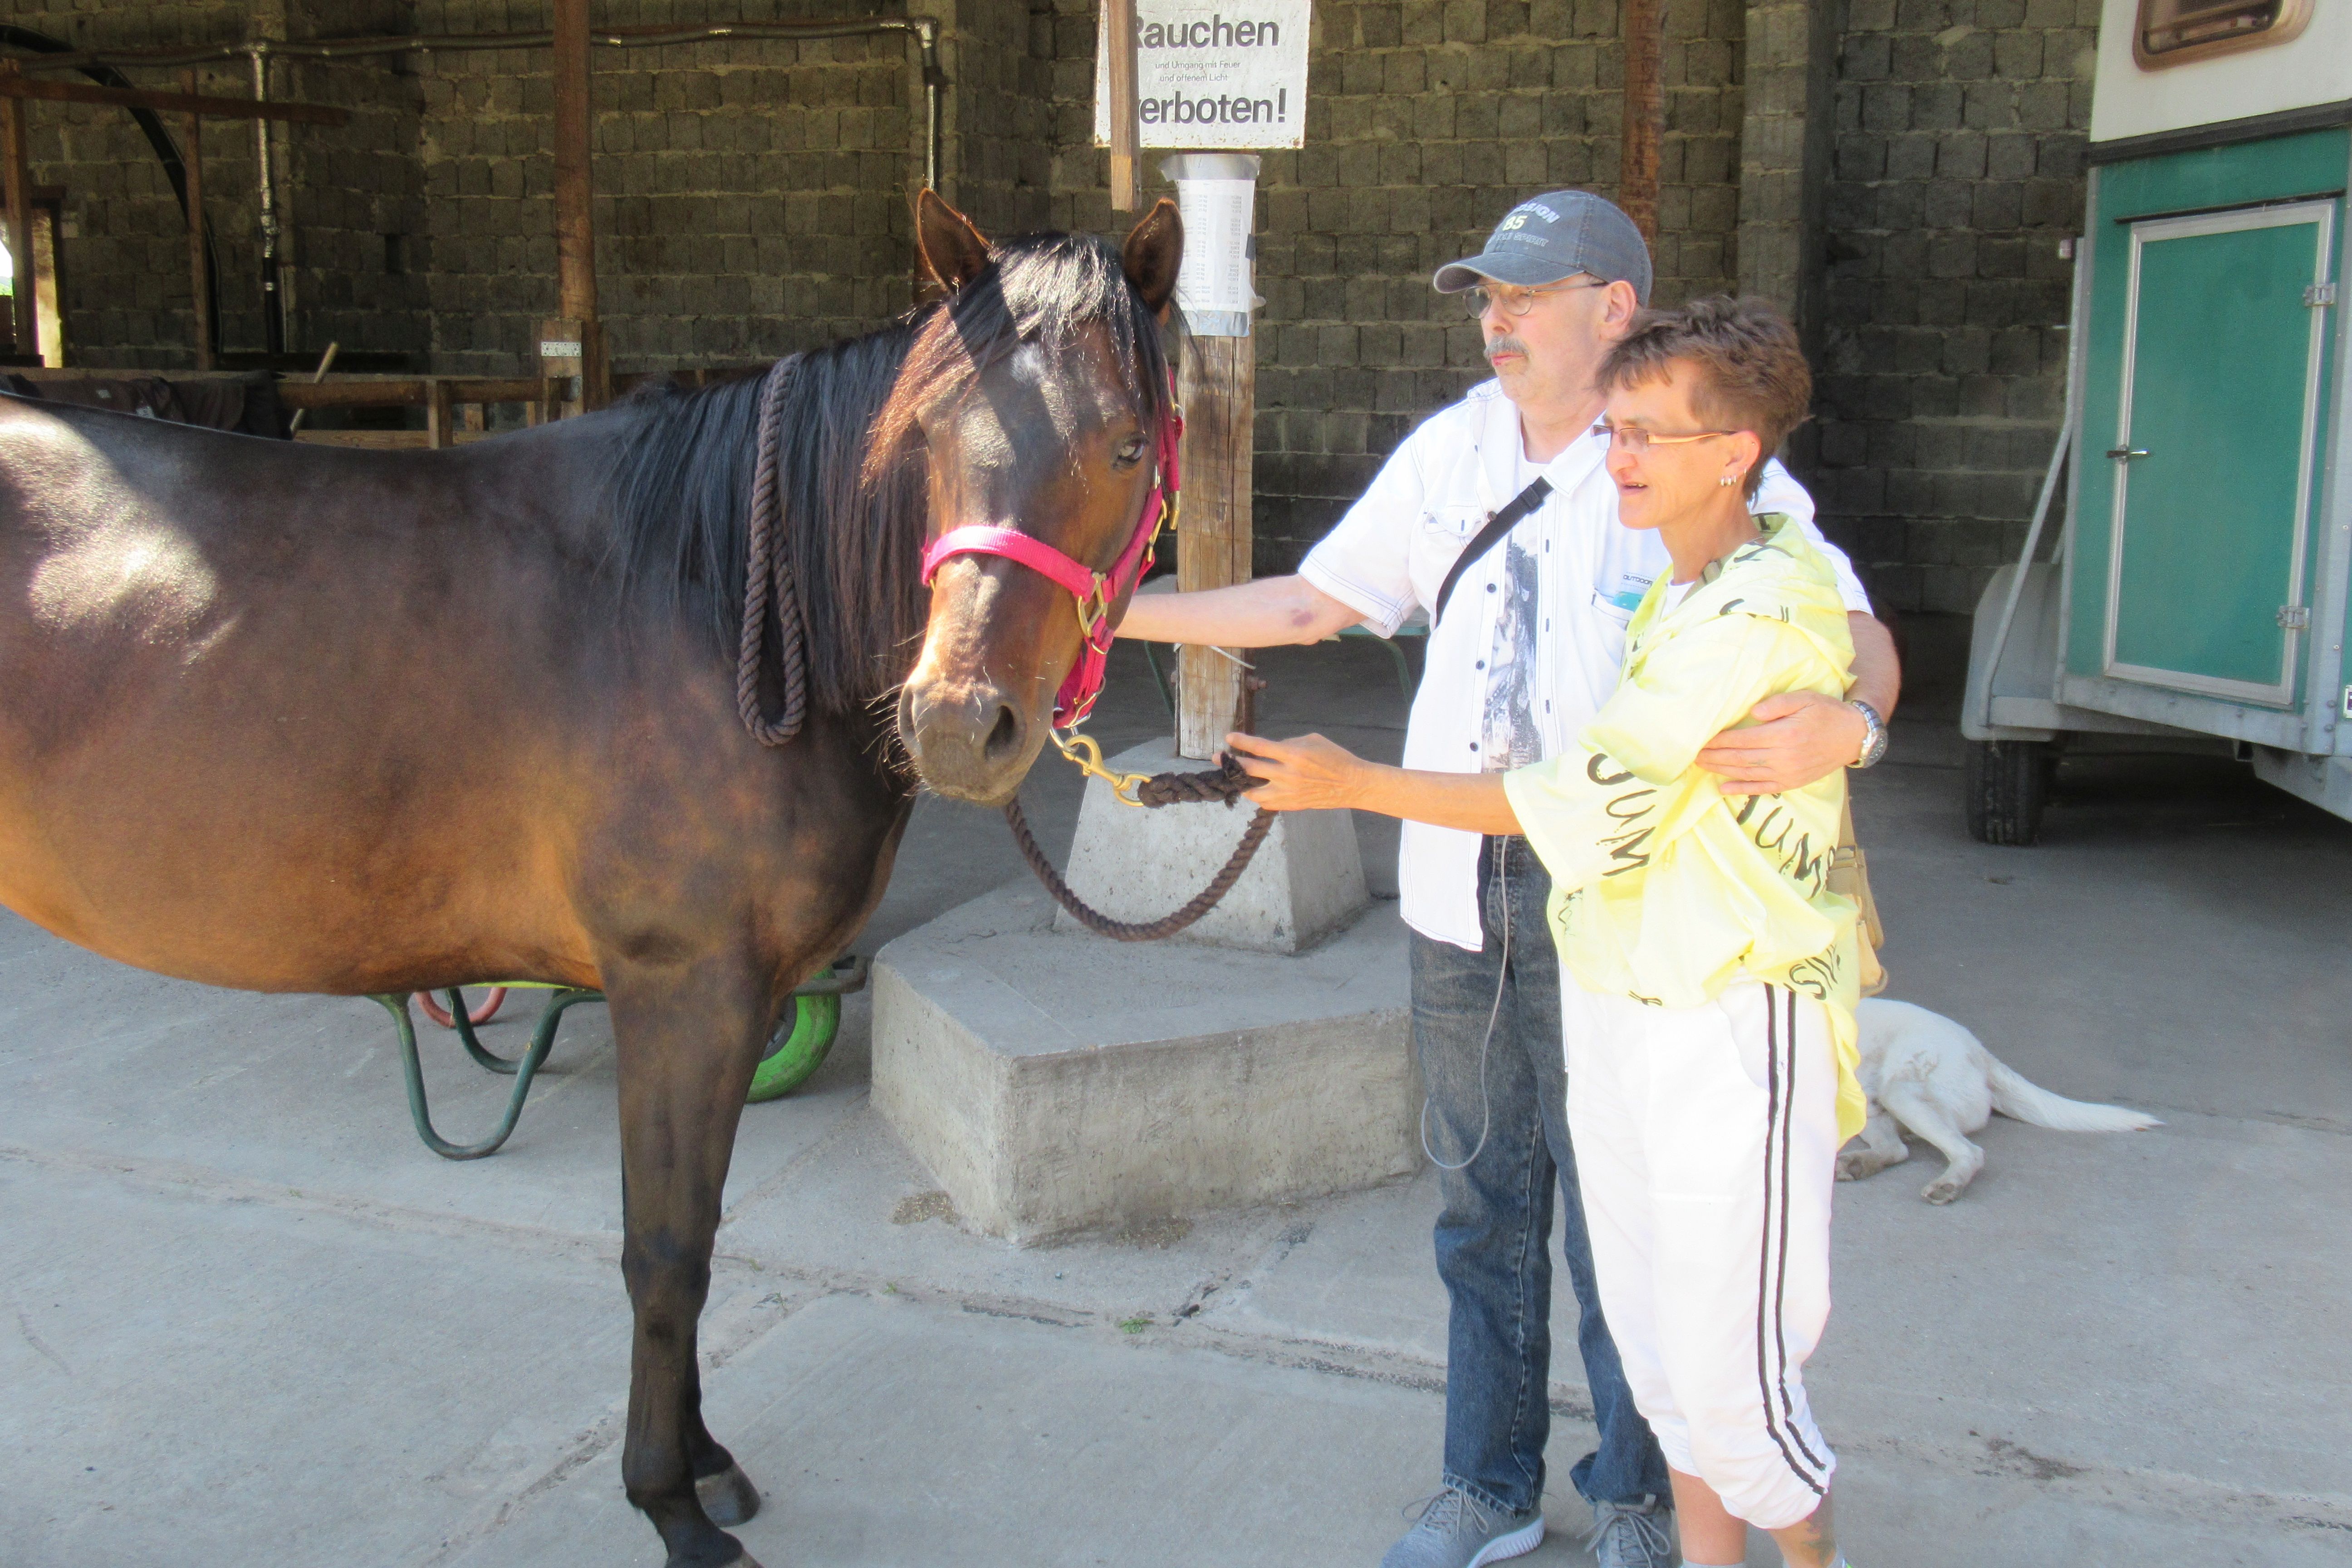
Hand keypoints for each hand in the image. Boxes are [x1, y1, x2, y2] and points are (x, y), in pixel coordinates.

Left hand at [1222, 731, 1375, 811]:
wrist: (1352, 784)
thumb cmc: (1334, 757)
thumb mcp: (1312, 740)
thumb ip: (1288, 743)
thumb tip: (1269, 749)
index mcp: (1293, 754)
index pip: (1259, 747)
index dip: (1241, 741)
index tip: (1229, 738)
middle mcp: (1287, 775)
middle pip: (1250, 769)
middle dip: (1231, 763)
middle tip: (1218, 758)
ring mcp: (1288, 793)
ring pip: (1253, 792)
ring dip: (1241, 783)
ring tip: (1235, 778)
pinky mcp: (1291, 805)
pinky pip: (1266, 803)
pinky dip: (1258, 796)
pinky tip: (1255, 790)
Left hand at [1695, 691, 1865, 796]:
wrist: (1853, 737)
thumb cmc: (1826, 713)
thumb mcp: (1805, 699)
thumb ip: (1777, 704)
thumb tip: (1752, 712)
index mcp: (1784, 735)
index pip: (1742, 739)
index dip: (1718, 740)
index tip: (1699, 739)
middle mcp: (1783, 757)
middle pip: (1739, 759)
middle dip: (1713, 757)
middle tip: (1691, 755)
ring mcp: (1786, 773)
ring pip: (1746, 774)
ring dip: (1720, 771)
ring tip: (1700, 766)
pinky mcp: (1791, 783)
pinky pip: (1761, 789)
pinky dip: (1740, 790)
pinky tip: (1723, 789)